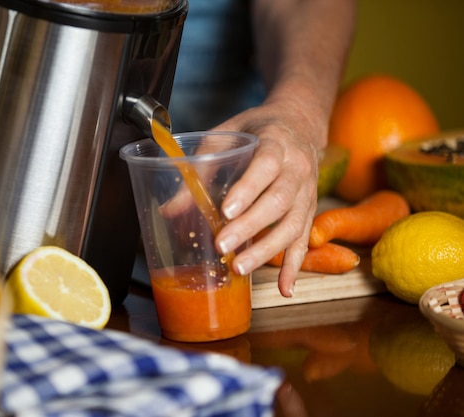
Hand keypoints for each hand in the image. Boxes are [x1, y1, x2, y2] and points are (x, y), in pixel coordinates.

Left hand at [212, 96, 325, 296]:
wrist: (299, 122)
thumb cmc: (257, 129)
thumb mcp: (224, 136)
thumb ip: (199, 169)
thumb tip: (169, 210)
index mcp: (276, 143)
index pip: (265, 167)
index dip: (247, 190)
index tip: (225, 211)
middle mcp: (297, 168)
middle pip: (278, 201)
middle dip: (250, 226)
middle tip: (222, 245)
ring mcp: (307, 192)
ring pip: (293, 225)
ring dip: (267, 250)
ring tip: (240, 268)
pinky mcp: (309, 211)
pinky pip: (304, 240)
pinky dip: (295, 266)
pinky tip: (284, 288)